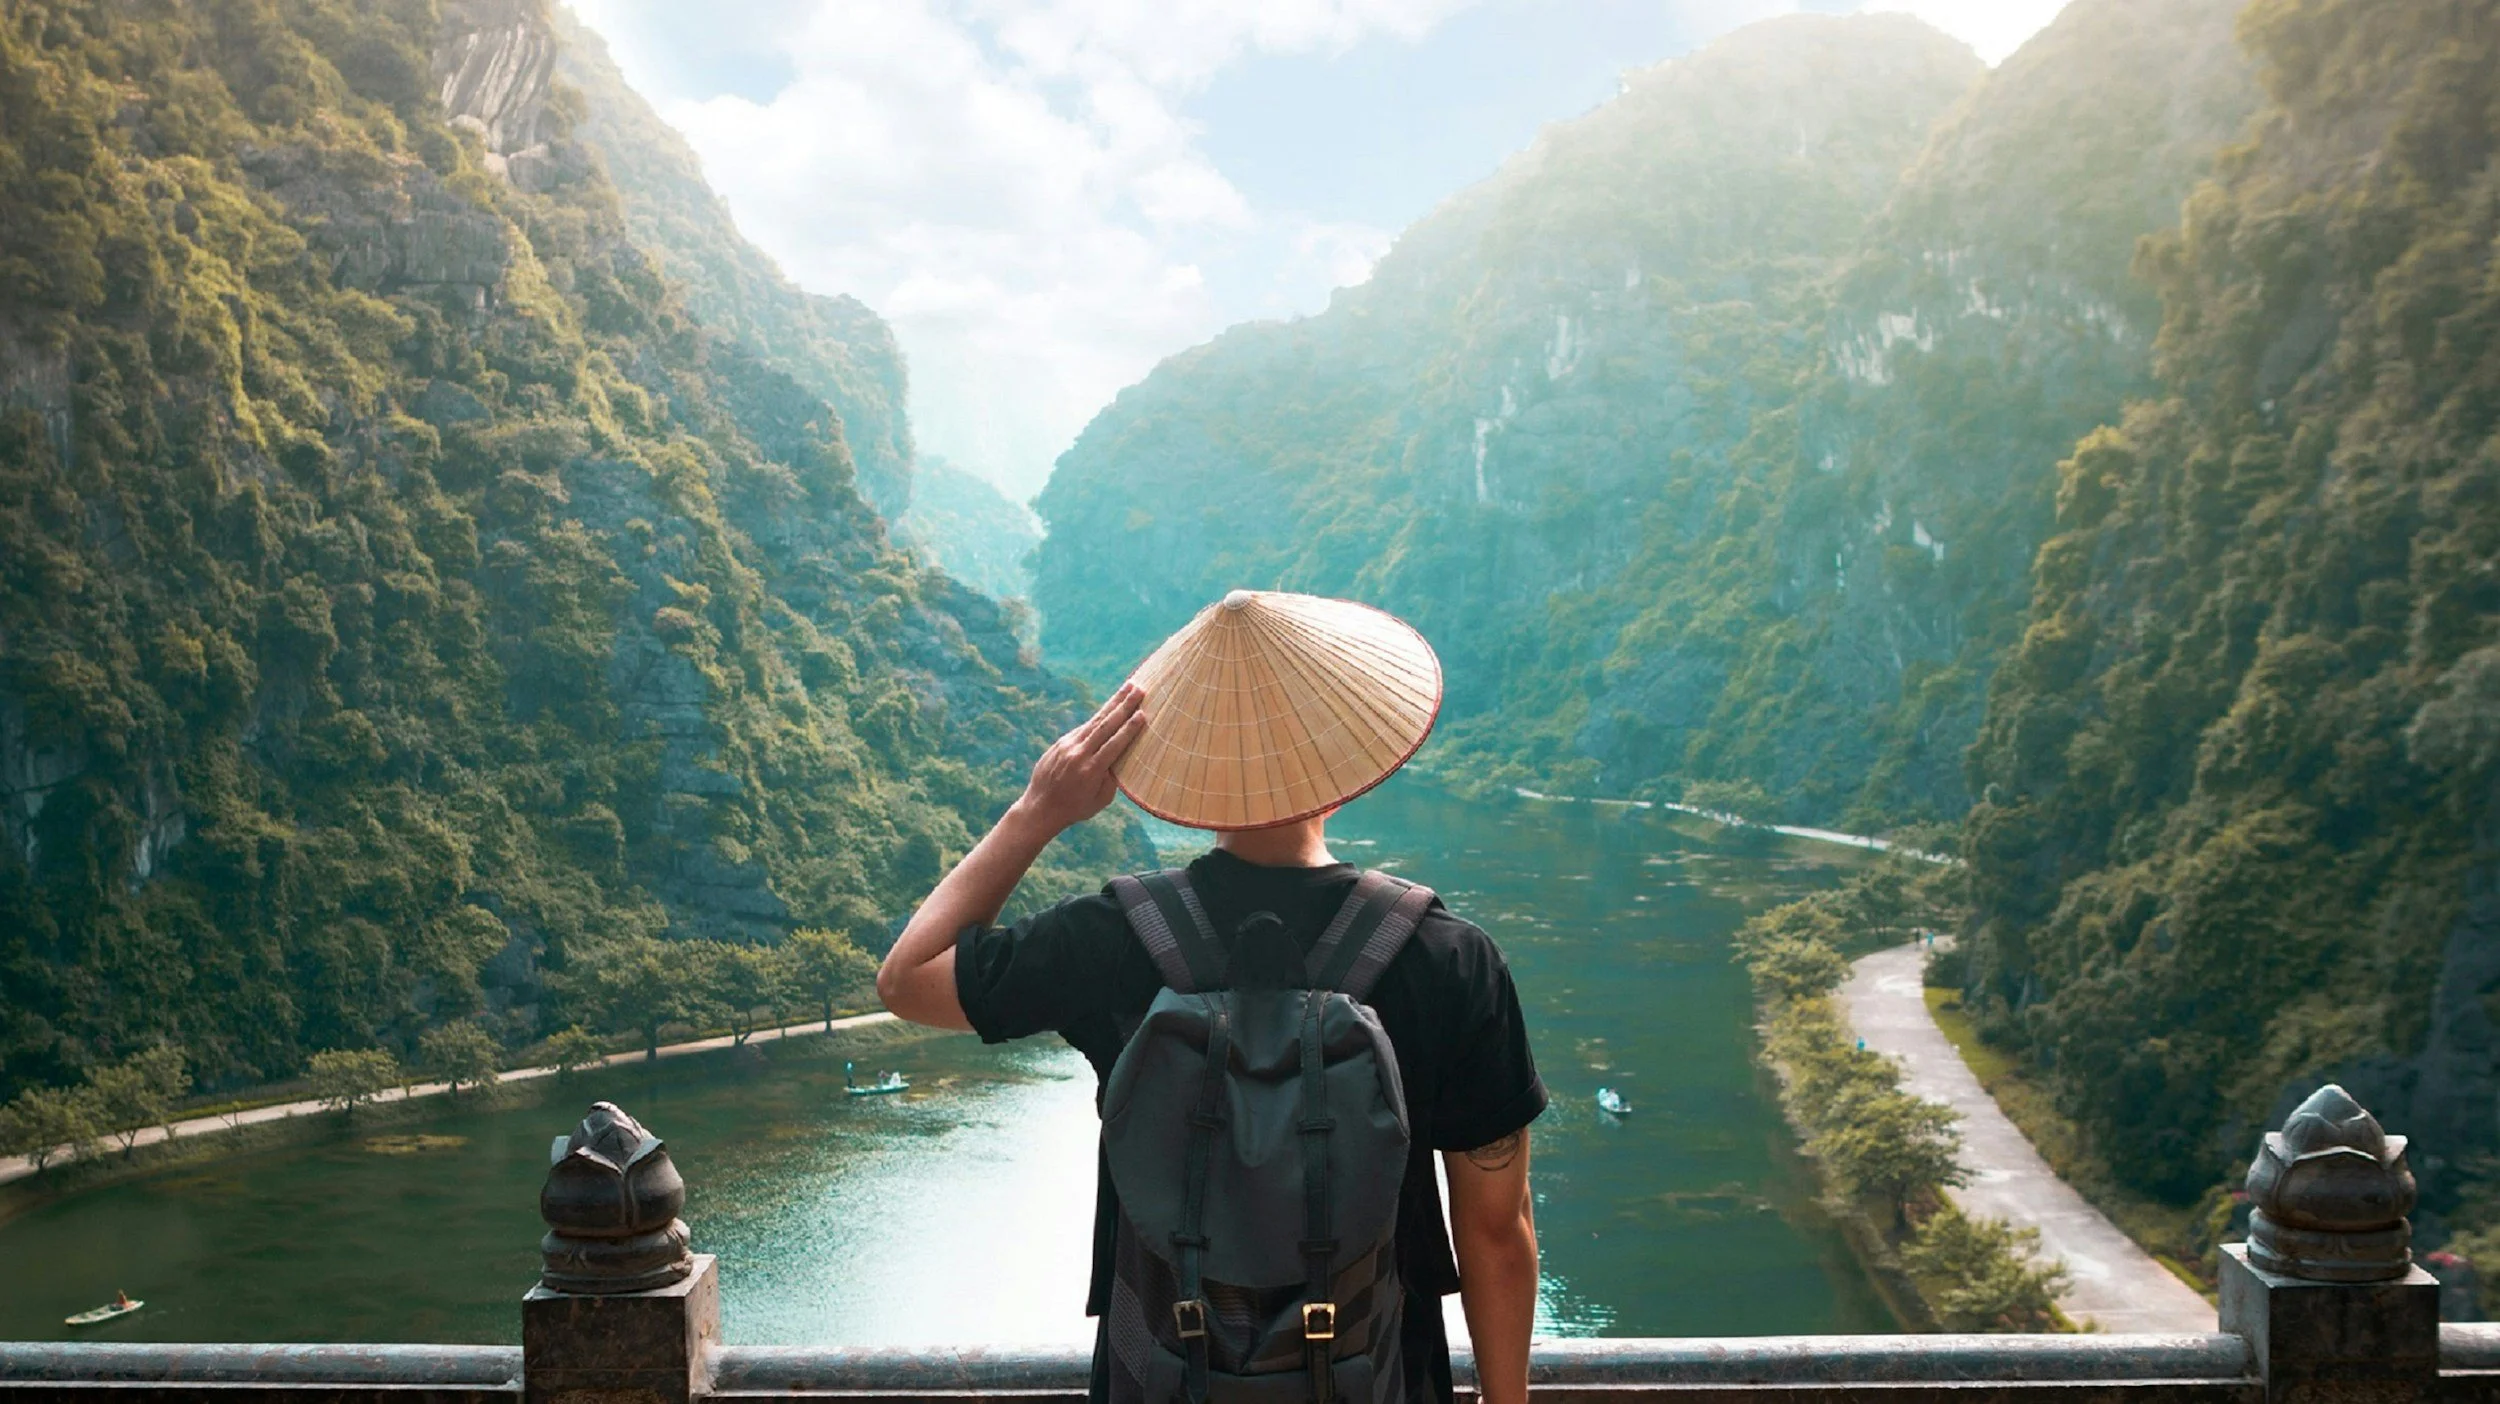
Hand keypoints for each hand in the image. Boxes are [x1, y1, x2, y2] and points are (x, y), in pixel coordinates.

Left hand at [1016, 682, 1148, 833]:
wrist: (1040, 807)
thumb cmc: (1075, 808)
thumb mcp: (1100, 801)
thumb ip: (1112, 779)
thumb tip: (1122, 756)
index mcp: (1091, 770)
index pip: (1114, 744)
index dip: (1129, 728)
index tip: (1143, 713)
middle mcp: (1078, 754)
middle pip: (1105, 725)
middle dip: (1124, 705)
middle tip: (1139, 689)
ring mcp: (1067, 746)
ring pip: (1094, 721)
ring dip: (1112, 703)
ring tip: (1127, 688)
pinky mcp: (1060, 743)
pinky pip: (1083, 728)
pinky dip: (1098, 717)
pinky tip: (1110, 707)